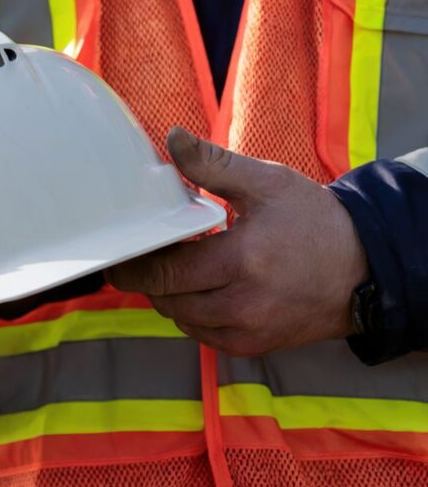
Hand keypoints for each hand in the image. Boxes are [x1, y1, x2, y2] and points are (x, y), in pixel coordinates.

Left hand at [106, 127, 367, 356]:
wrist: (365, 269)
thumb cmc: (316, 223)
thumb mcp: (267, 183)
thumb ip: (213, 164)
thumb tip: (173, 139)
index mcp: (241, 260)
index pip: (164, 270)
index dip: (135, 263)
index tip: (121, 251)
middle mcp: (242, 304)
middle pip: (165, 297)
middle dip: (149, 277)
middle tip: (144, 255)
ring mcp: (247, 331)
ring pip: (179, 318)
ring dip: (169, 295)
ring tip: (177, 267)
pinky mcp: (252, 347)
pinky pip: (201, 333)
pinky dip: (191, 313)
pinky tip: (200, 288)